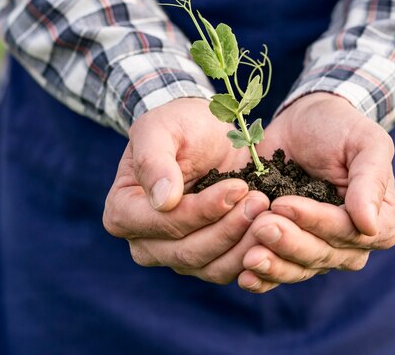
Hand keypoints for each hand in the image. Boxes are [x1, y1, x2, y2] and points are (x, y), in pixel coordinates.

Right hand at [103, 98, 268, 283]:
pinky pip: (230, 269)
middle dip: (229, 228)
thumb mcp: (160, 128)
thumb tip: (162, 200)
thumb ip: (153, 160)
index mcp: (123, 212)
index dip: (202, 210)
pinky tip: (272, 228)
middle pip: (188, 252)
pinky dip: (253, 253)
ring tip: (268, 210)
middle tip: (261, 200)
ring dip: (245, 243)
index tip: (237, 187)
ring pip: (212, 267)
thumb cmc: (178, 126)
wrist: (205, 133)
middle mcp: (144, 243)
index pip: (164, 223)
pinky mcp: (206, 261)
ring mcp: (175, 256)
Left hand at [238, 93, 394, 291]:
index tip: (283, 203)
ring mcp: (320, 251)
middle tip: (260, 225)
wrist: (303, 123)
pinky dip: (263, 279)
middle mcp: (352, 245)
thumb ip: (370, 180)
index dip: (316, 221)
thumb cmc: (340, 129)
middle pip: (321, 254)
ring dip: (273, 265)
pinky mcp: (290, 251)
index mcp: (380, 223)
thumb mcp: (365, 142)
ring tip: (249, 256)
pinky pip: (279, 274)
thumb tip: (369, 225)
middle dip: (289, 242)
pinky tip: (245, 276)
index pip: (348, 231)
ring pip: (299, 269)